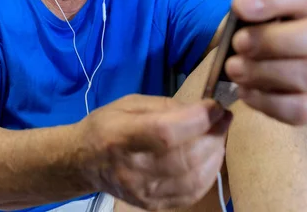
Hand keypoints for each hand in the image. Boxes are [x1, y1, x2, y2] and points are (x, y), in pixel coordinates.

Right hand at [79, 94, 231, 210]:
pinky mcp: (152, 205)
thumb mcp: (130, 104)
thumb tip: (204, 111)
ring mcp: (143, 191)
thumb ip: (167, 107)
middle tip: (222, 120)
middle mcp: (131, 168)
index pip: (166, 132)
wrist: (83, 161)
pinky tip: (210, 158)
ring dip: (215, 154)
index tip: (216, 107)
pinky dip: (209, 174)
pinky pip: (192, 194)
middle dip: (213, 135)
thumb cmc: (106, 125)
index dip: (198, 119)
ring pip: (194, 178)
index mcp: (121, 136)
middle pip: (185, 156)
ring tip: (217, 137)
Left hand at [226, 0, 306, 124]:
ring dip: (265, 72)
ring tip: (234, 69)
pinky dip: (268, 102)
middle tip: (238, 43)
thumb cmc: (259, 29)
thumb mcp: (256, 6)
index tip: (239, 5)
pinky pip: (299, 110)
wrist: (260, 62)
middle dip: (272, 40)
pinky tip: (245, 91)